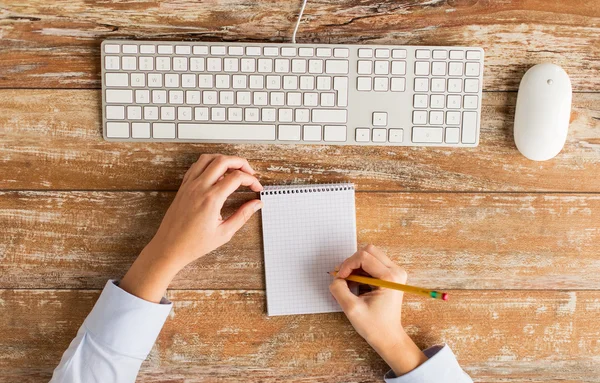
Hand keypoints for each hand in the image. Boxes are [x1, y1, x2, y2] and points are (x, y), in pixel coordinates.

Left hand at [120, 154, 262, 301]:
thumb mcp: (224, 233)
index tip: (256, 187)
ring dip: (224, 159)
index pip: (237, 177)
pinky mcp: (183, 187)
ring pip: (208, 158)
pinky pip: (196, 166)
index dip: (251, 180)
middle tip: (250, 173)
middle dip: (241, 163)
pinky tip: (216, 173)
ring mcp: (189, 185)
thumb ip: (243, 215)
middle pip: (223, 161)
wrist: (169, 247)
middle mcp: (199, 188)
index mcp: (211, 199)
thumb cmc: (194, 244)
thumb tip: (257, 204)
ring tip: (234, 170)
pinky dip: (209, 163)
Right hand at [329, 245, 427, 375]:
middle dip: (352, 263)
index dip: (347, 265)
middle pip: (368, 251)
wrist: (388, 336)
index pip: (364, 257)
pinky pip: (372, 263)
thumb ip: (339, 289)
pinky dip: (361, 271)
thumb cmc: (374, 326)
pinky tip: (357, 285)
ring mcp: (395, 272)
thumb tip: (335, 277)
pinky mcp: (391, 275)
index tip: (339, 278)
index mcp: (390, 278)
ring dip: (356, 267)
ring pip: (369, 256)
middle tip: (343, 278)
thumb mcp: (351, 308)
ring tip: (350, 284)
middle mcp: (396, 271)